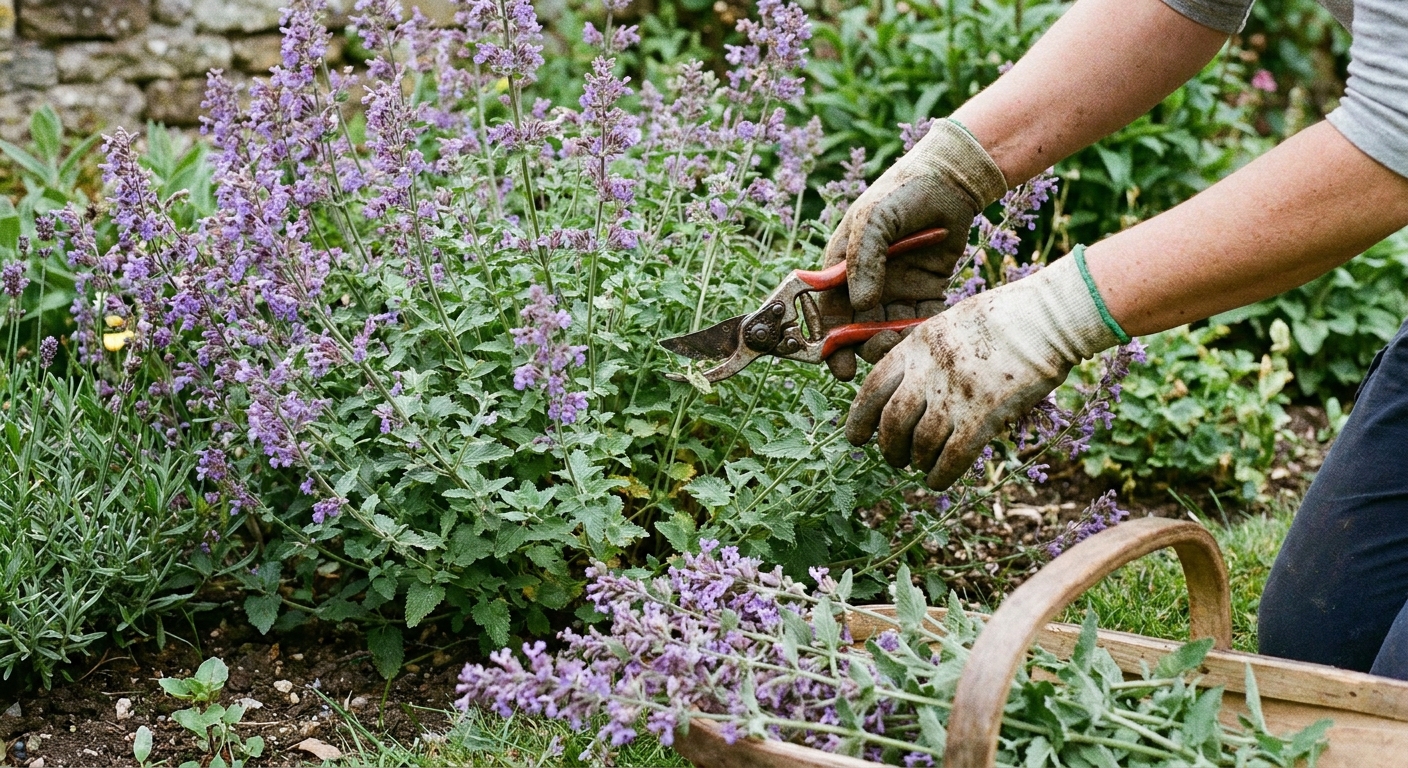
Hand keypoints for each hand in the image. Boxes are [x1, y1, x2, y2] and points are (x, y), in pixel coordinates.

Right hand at [819, 119, 1007, 380]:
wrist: (950, 180)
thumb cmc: (901, 193)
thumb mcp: (873, 219)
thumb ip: (863, 260)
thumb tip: (861, 305)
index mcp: (842, 267)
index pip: (829, 313)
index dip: (830, 342)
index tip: (838, 366)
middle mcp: (866, 283)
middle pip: (858, 329)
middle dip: (865, 346)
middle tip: (880, 348)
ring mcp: (896, 288)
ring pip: (889, 330)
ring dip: (893, 342)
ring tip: (904, 340)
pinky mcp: (926, 290)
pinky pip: (920, 321)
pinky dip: (921, 331)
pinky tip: (925, 332)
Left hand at [844, 254, 1120, 489]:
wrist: (1048, 317)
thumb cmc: (1005, 317)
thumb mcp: (950, 323)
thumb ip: (925, 352)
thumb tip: (908, 384)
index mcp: (917, 345)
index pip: (873, 387)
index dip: (859, 418)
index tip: (856, 437)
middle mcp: (929, 371)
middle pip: (892, 420)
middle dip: (888, 446)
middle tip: (893, 458)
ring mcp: (955, 394)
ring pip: (919, 442)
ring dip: (915, 461)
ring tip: (918, 466)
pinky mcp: (984, 416)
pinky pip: (952, 456)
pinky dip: (941, 474)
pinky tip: (938, 481)